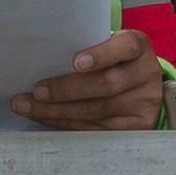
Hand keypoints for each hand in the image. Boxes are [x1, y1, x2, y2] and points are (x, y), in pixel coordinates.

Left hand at [18, 25, 175, 131]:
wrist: (142, 86)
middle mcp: (146, 74)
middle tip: (38, 91)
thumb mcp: (109, 46)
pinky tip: (47, 118)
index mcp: (138, 47)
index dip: (101, 55)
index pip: (126, 47)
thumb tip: (41, 59)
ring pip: (98, 110)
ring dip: (58, 111)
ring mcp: (144, 103)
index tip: (76, 62)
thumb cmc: (114, 61)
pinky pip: (97, 128)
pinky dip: (67, 123)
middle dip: (67, 90)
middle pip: (107, 84)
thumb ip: (87, 47)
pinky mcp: (137, 127)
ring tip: (30, 107)